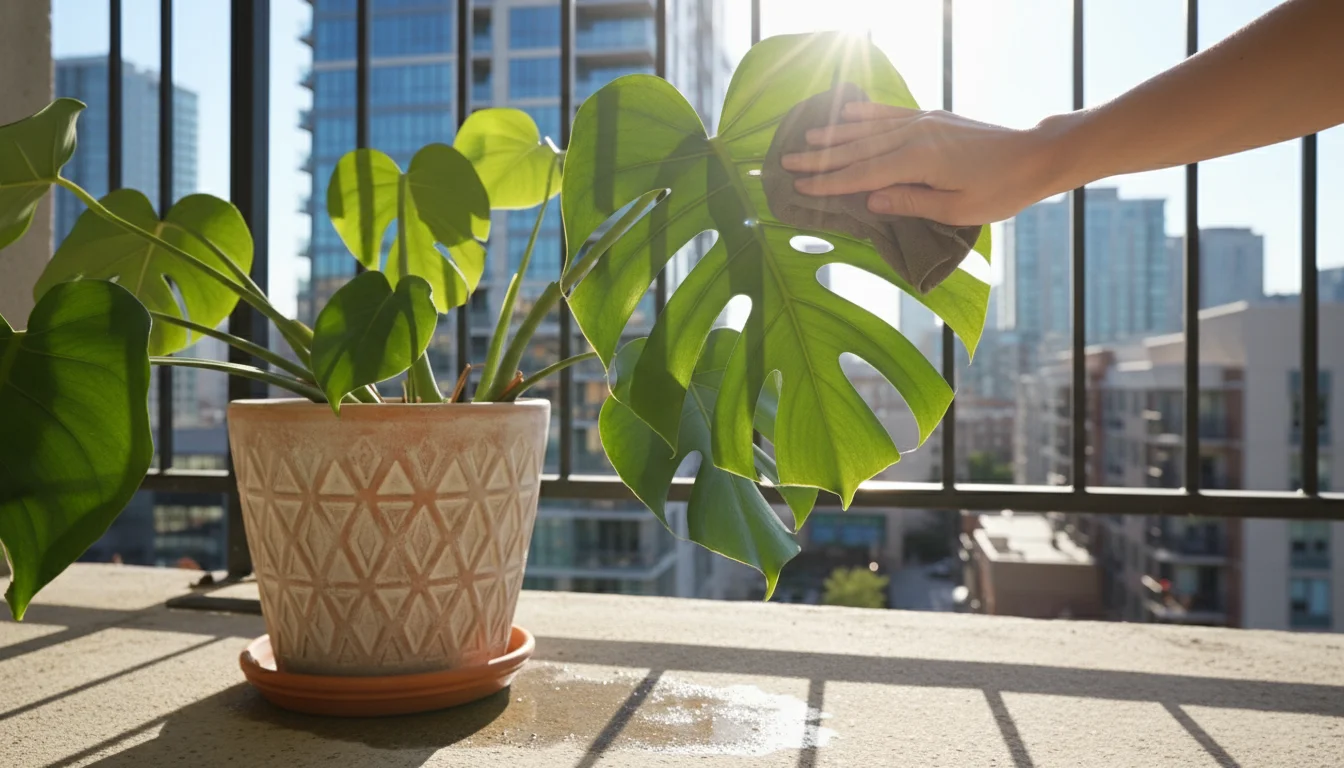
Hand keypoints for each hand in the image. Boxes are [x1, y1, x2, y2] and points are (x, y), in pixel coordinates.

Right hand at [781, 102, 1068, 225]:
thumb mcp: (955, 210)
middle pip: (857, 149)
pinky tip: (848, 111)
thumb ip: (909, 202)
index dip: (828, 183)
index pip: (861, 175)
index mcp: (917, 161)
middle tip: (787, 163)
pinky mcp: (932, 117)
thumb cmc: (1000, 191)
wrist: (1034, 156)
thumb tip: (869, 200)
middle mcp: (914, 135)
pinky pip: (890, 114)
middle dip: (820, 158)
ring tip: (807, 137)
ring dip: (835, 134)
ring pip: (868, 128)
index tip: (800, 187)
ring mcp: (923, 122)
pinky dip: (866, 113)